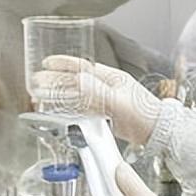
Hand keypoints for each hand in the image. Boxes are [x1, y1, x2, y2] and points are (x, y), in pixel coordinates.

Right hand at [31, 56, 161, 143]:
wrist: (158, 132)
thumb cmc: (145, 114)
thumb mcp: (119, 101)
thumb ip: (97, 92)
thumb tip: (78, 80)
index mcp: (112, 78)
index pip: (83, 67)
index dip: (64, 64)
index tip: (47, 63)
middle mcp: (107, 87)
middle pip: (76, 82)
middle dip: (55, 81)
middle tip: (36, 83)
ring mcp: (106, 101)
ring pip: (77, 96)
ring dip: (60, 96)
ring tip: (41, 96)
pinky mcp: (107, 116)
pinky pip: (83, 110)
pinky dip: (69, 109)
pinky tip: (59, 111)